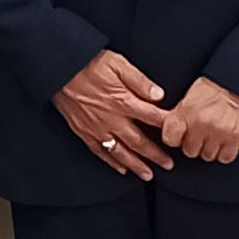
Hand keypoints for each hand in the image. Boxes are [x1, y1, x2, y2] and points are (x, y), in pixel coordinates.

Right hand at [57, 49, 175, 178]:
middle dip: (156, 155)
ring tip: (148, 174)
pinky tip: (121, 168)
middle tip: (168, 165)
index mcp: (123, 101)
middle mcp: (112, 119)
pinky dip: (112, 163)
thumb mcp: (118, 63)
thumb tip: (159, 94)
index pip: (152, 117)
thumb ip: (140, 81)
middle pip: (139, 142)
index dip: (167, 127)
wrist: (60, 69)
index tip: (178, 134)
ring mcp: (97, 128)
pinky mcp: (84, 132)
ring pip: (121, 152)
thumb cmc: (88, 64)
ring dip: (136, 165)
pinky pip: (100, 152)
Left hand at [162, 79, 238, 164]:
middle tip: (201, 132)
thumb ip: (179, 114)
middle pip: (189, 151)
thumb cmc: (217, 86)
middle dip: (195, 144)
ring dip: (210, 148)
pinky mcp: (236, 138)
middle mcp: (202, 123)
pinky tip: (225, 140)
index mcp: (187, 111)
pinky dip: (225, 152)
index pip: (170, 139)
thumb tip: (164, 126)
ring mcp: (219, 132)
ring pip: (207, 156)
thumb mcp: (191, 95)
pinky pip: (225, 157)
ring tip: (215, 133)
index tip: (179, 136)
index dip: (175, 138)